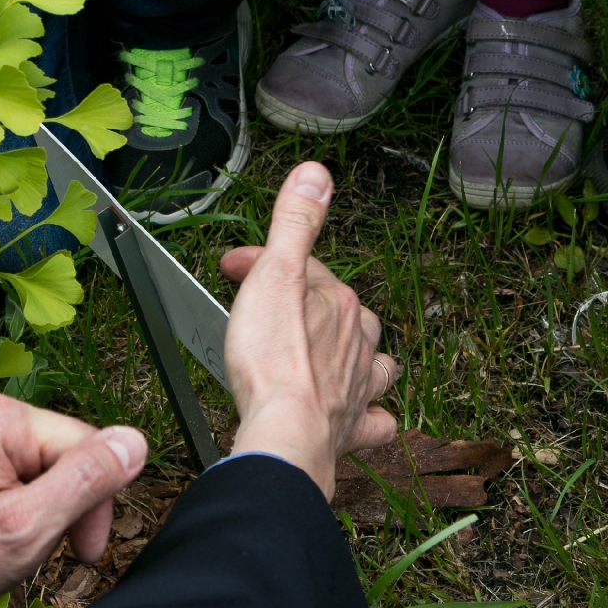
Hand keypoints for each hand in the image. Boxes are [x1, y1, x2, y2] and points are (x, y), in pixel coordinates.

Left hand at [0, 391, 146, 607]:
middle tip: (47, 553)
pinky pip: (8, 466)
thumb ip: (85, 482)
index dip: (95, 502)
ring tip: (10, 545)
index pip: (85, 444)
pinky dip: (13, 502)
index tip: (83, 550)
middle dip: (64, 505)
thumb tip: (134, 442)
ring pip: (36, 462)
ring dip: (38, 506)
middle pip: (60, 450)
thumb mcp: (26, 529)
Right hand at [219, 162, 397, 499]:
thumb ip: (295, 222)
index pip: (306, 267)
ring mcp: (358, 385)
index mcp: (340, 302)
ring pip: (371, 359)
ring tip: (332, 351)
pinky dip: (371, 413)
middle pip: (340, 310)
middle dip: (307, 302)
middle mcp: (357, 341)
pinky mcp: (351, 427)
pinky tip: (361, 412)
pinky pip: (375, 418)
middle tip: (264, 307)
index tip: (232, 267)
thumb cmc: (273, 361)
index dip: (265, 261)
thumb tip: (317, 174)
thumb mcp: (276, 273)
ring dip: (355, 352)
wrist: (284, 434)